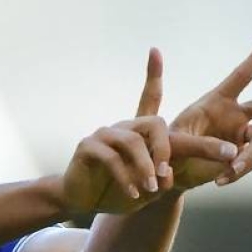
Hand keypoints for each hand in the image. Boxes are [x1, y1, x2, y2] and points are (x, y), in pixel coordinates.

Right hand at [60, 49, 239, 214]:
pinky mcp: (88, 147)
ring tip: (149, 189)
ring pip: (133, 142)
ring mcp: (104, 134)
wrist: (84, 201)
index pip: (149, 97)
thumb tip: (168, 175)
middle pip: (154, 123)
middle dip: (165, 149)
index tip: (154, 50)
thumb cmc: (119, 191)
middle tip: (168, 175)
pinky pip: (111, 158)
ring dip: (145, 168)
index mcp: (139, 132)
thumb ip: (162, 179)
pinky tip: (131, 193)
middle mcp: (123, 127)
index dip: (152, 74)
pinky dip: (125, 177)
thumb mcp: (149, 188)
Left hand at [169, 37, 251, 187]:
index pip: (240, 77)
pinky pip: (249, 163)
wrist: (170, 173)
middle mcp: (234, 116)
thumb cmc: (168, 149)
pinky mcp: (241, 157)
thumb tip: (234, 154)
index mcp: (216, 101)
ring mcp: (241, 137)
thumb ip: (203, 145)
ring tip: (234, 168)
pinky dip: (237, 172)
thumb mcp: (177, 142)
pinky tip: (219, 181)